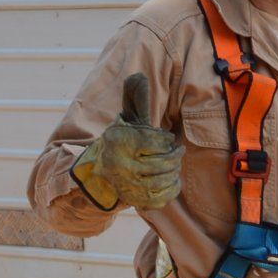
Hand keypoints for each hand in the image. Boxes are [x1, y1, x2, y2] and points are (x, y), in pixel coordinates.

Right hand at [72, 73, 181, 209]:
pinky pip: (161, 197)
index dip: (165, 139)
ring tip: (174, 164)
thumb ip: (135, 99)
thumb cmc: (121, 141)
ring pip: (162, 180)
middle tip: (177, 151)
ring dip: (174, 171)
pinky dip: (171, 188)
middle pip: (161, 162)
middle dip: (174, 155)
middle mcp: (119, 164)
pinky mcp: (134, 200)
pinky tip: (172, 180)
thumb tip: (139, 77)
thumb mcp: (126, 119)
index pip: (153, 140)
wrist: (100, 172)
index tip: (167, 138)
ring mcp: (126, 185)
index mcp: (117, 140)